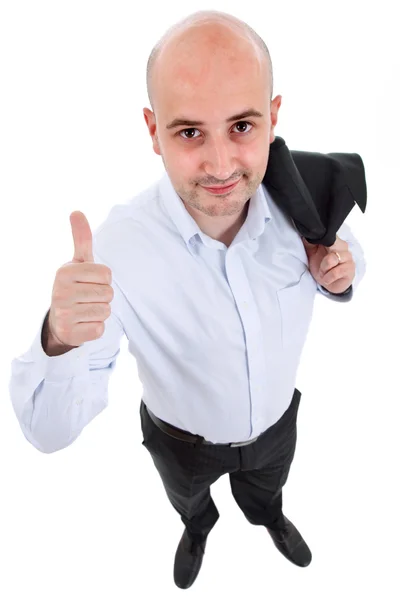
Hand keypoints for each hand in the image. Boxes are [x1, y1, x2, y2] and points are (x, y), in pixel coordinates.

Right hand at [47, 211, 113, 347]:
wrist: (60, 320)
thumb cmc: (75, 286)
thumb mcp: (78, 262)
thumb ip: (81, 239)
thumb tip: (77, 211)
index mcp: (64, 272)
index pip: (106, 274)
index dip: (104, 279)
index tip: (90, 282)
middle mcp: (60, 292)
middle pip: (108, 294)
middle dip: (103, 297)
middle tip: (88, 298)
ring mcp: (64, 314)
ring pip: (106, 311)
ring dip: (101, 312)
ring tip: (86, 310)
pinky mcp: (71, 334)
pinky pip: (100, 329)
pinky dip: (96, 327)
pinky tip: (84, 324)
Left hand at [302, 235, 354, 293]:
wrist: (329, 284)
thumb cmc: (321, 267)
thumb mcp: (312, 254)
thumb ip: (309, 244)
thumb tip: (306, 235)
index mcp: (334, 241)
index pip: (328, 235)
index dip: (320, 240)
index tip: (316, 247)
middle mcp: (343, 247)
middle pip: (330, 245)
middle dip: (320, 257)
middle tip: (320, 266)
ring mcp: (348, 258)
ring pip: (331, 259)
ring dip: (323, 269)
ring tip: (323, 273)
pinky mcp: (350, 270)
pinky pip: (335, 273)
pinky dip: (327, 278)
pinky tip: (328, 279)